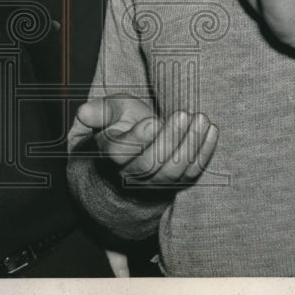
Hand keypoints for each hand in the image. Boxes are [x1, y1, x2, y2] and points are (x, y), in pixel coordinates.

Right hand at [75, 94, 217, 186]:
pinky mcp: (178, 182)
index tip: (153, 121)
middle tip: (183, 114)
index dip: (138, 139)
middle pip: (150, 164)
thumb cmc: (122, 124)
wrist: (138, 148)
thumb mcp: (108, 112)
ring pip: (173, 171)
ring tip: (201, 119)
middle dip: (169, 139)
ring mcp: (156, 182)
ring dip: (190, 144)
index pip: (121, 153)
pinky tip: (211, 129)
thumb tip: (83, 113)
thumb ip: (98, 111)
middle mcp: (132, 175)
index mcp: (111, 155)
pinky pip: (193, 172)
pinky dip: (204, 152)